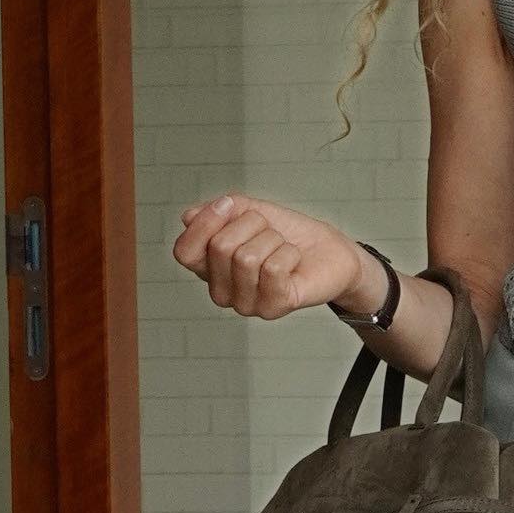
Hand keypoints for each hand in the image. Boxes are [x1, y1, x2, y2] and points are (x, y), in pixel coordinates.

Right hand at [173, 196, 372, 321]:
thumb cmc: (288, 233)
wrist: (329, 250)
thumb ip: (219, 211)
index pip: (184, 251)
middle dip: (251, 225)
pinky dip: (288, 253)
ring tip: (282, 246)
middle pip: (220, 247)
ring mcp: (246, 304)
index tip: (228, 204)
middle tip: (269, 231)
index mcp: (209, 268)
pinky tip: (293, 261)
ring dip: (272, 239)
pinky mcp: (273, 308)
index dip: (204, 222)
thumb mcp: (249, 210)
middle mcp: (222, 292)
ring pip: (247, 257)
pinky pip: (272, 269)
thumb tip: (188, 217)